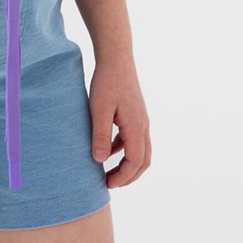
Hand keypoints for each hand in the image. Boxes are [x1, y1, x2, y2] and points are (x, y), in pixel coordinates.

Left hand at [88, 56, 151, 188]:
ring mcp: (141, 119)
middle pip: (143, 160)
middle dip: (129, 176)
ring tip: (109, 171)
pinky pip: (134, 138)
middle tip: (110, 183)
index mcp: (136, 127)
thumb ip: (101, 136)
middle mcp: (143, 125)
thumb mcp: (99, 110)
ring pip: (141, 150)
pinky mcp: (135, 113)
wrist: (116, 57)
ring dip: (128, 164)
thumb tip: (100, 161)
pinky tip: (108, 149)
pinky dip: (124, 149)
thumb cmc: (106, 82)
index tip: (107, 184)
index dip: (123, 177)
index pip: (135, 162)